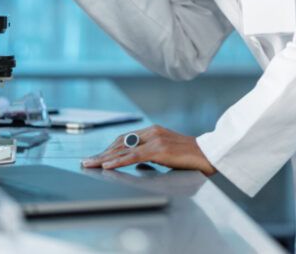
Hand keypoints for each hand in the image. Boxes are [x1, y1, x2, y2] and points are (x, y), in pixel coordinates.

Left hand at [81, 125, 216, 175]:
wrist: (209, 155)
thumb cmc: (189, 157)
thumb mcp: (166, 153)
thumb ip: (151, 154)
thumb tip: (135, 163)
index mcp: (153, 131)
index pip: (124, 139)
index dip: (108, 149)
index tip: (96, 157)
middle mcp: (152, 132)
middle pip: (119, 143)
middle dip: (101, 154)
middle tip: (86, 162)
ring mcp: (155, 140)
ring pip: (123, 149)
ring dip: (104, 158)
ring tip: (90, 165)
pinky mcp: (159, 150)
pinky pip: (133, 156)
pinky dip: (118, 162)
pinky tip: (107, 166)